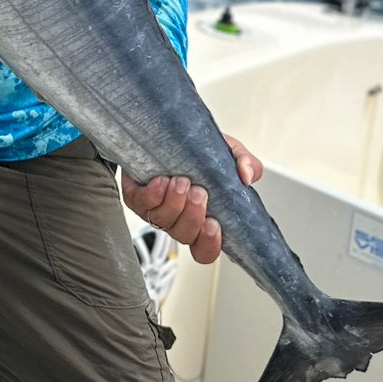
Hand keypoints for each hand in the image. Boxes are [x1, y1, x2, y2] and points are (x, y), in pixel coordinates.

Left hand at [121, 135, 262, 265]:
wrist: (167, 131)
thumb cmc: (199, 152)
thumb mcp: (229, 154)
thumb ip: (246, 163)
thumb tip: (246, 176)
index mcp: (202, 218)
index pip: (205, 250)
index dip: (209, 244)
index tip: (214, 224)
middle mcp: (177, 219)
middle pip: (184, 236)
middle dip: (193, 216)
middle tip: (199, 192)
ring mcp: (155, 210)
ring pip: (162, 221)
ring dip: (173, 203)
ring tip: (181, 181)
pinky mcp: (135, 196)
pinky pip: (140, 204)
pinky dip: (152, 194)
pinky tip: (161, 181)